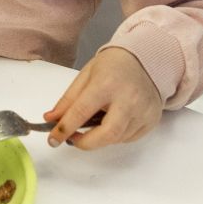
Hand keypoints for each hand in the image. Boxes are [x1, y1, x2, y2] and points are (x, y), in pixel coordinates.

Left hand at [43, 47, 162, 149]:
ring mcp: (143, 111)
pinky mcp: (152, 120)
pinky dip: (115, 136)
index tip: (53, 139)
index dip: (64, 129)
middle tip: (72, 139)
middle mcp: (128, 99)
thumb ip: (68, 100)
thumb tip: (51, 119)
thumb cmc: (113, 66)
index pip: (81, 112)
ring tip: (94, 123)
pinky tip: (111, 121)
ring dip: (99, 138)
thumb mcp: (85, 76)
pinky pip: (129, 138)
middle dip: (85, 143)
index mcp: (106, 84)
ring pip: (117, 139)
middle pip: (106, 134)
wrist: (145, 60)